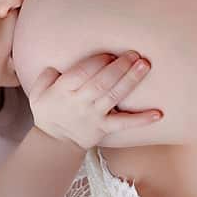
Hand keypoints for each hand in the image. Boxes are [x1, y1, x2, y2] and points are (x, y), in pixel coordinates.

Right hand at [26, 51, 162, 149]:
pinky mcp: (105, 128)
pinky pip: (124, 123)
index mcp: (64, 90)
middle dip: (118, 67)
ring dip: (130, 80)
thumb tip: (55, 66)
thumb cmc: (49, 112)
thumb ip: (46, 76)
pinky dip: (141, 119)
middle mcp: (80, 102)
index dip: (97, 62)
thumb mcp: (38, 93)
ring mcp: (94, 115)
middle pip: (101, 82)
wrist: (55, 143)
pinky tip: (158, 113)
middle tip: (134, 54)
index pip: (81, 73)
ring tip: (144, 66)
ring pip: (114, 96)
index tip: (109, 53)